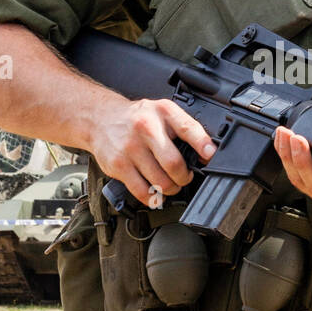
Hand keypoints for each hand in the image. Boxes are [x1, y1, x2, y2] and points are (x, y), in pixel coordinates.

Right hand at [91, 96, 216, 206]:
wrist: (100, 119)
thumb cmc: (137, 118)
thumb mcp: (163, 112)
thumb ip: (185, 128)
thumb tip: (207, 152)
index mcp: (163, 112)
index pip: (188, 128)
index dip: (203, 145)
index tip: (210, 156)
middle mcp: (146, 128)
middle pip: (174, 163)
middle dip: (184, 177)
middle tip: (184, 177)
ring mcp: (130, 148)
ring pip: (160, 181)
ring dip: (171, 189)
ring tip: (171, 184)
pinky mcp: (118, 165)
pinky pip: (142, 191)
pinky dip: (153, 198)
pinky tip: (156, 193)